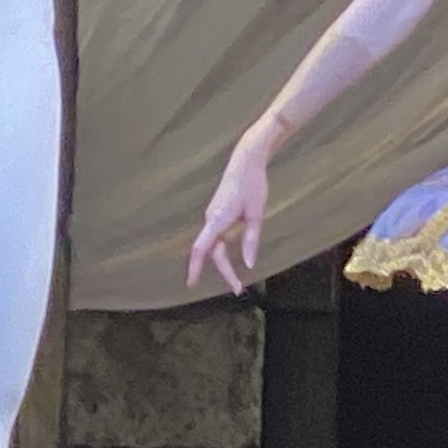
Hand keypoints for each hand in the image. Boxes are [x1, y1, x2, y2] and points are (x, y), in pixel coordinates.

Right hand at [189, 132, 275, 295]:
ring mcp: (213, 216)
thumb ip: (251, 240)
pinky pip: (216, 239)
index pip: (201, 248)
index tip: (191, 284)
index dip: (194, 267)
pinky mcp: (218, 213)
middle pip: (212, 252)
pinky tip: (230, 262)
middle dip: (224, 272)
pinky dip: (221, 253)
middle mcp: (211, 219)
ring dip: (222, 264)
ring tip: (236, 280)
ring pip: (214, 246)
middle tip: (239, 288)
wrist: (246, 160)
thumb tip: (249, 264)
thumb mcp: (256, 214)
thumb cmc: (253, 185)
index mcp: (218, 219)